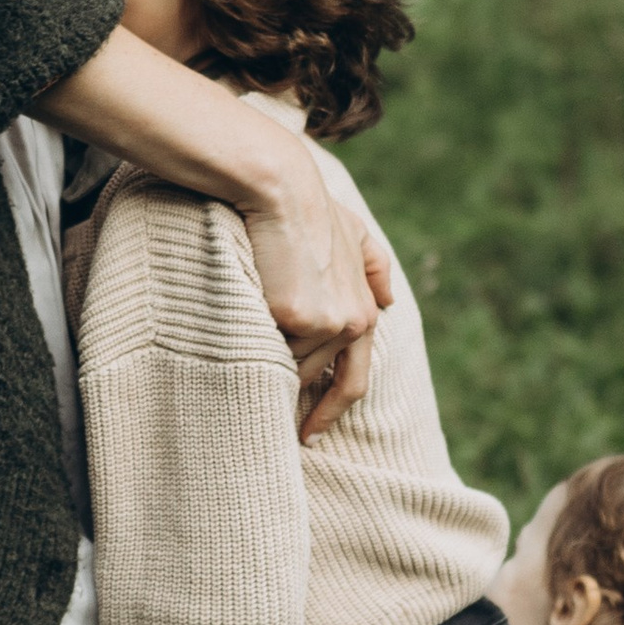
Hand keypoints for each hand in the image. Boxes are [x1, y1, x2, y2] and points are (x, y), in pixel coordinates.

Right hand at [242, 143, 393, 440]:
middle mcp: (352, 324)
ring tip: (240, 342)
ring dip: (266, 358)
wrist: (282, 191)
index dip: (331, 410)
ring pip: (287, 367)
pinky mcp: (295, 317)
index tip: (310, 433)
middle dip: (289, 389)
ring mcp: (325, 324)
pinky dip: (251, 343)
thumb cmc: (310, 210)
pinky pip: (266, 348)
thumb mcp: (355, 234)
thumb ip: (374, 268)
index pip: (353, 381)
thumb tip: (389, 301)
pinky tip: (234, 331)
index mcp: (365, 314)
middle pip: (312, 379)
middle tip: (263, 401)